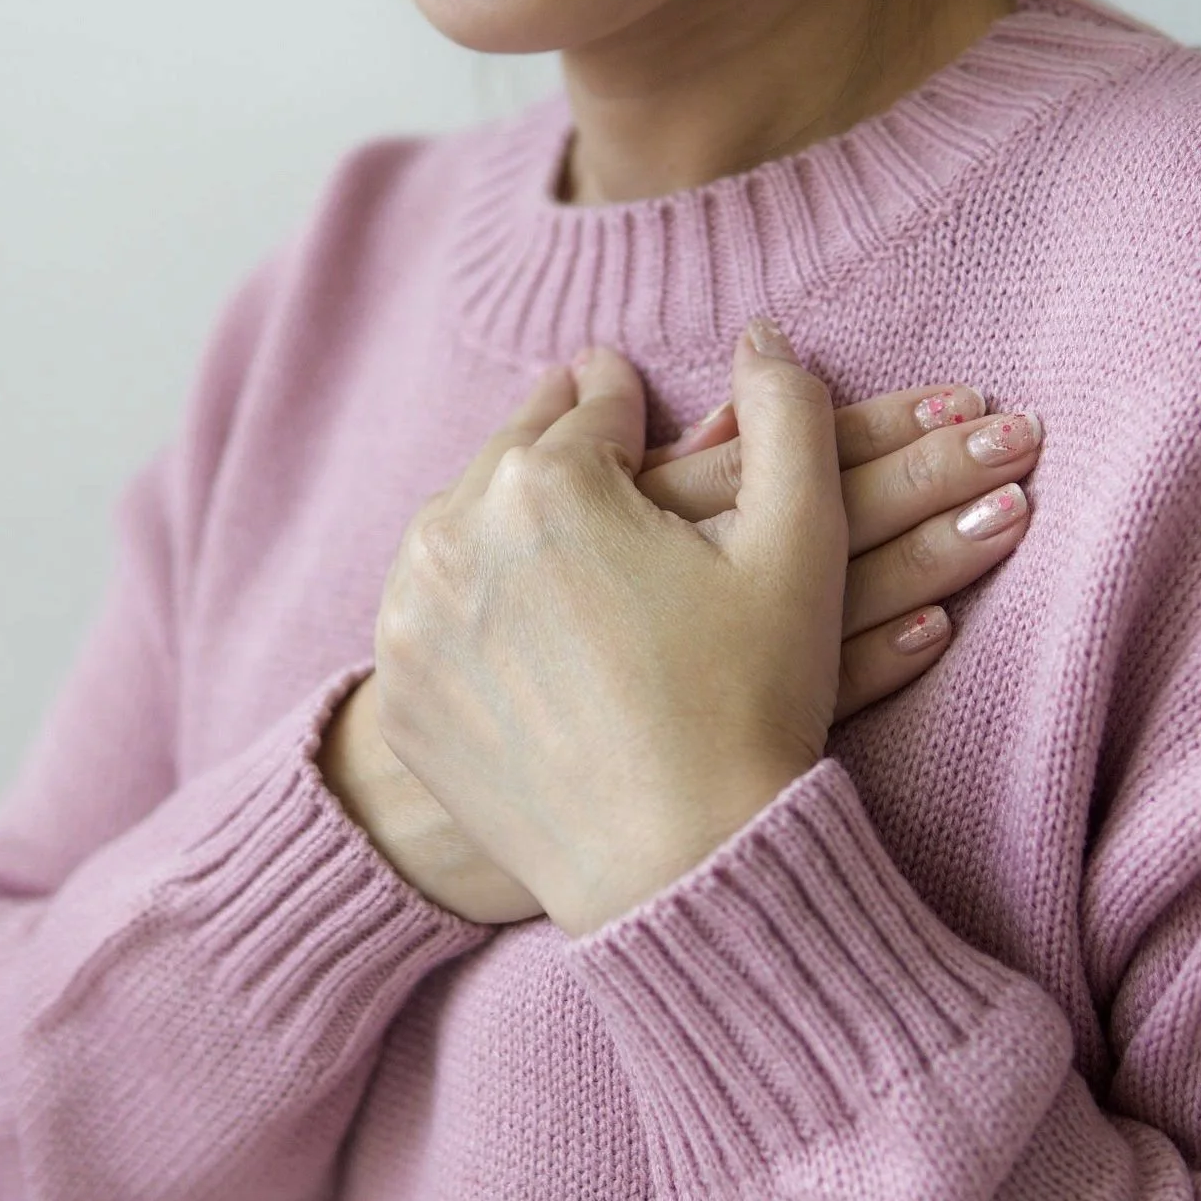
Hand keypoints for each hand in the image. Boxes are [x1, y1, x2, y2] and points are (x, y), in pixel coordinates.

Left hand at [366, 321, 1023, 937]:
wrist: (678, 866)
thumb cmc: (750, 705)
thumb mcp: (798, 546)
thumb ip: (788, 414)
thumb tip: (761, 335)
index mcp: (546, 477)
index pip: (592, 407)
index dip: (623, 398)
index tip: (622, 387)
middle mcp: (454, 532)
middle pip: (513, 459)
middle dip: (553, 443)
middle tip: (575, 421)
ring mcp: (412, 618)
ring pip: (460, 529)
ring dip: (500, 512)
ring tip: (541, 510)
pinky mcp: (401, 692)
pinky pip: (430, 614)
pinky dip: (465, 598)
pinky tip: (507, 605)